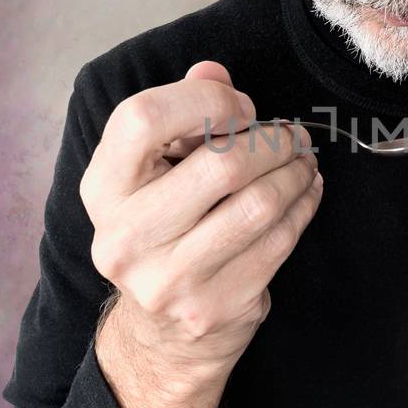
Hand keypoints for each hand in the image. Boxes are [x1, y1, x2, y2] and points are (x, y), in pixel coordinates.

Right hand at [80, 60, 322, 388]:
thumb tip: (214, 71)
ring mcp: (168, 280)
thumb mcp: (153, 172)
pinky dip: (302, 207)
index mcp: (103, 189)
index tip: (239, 108)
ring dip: (295, 172)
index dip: (203, 99)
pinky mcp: (213, 306)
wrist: (160, 336)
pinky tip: (305, 192)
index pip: (142, 119)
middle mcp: (124, 237)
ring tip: (302, 160)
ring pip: (259, 204)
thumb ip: (179, 115)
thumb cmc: (163, 230)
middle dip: (272, 141)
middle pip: (219, 164)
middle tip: (292, 135)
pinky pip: (278, 242)